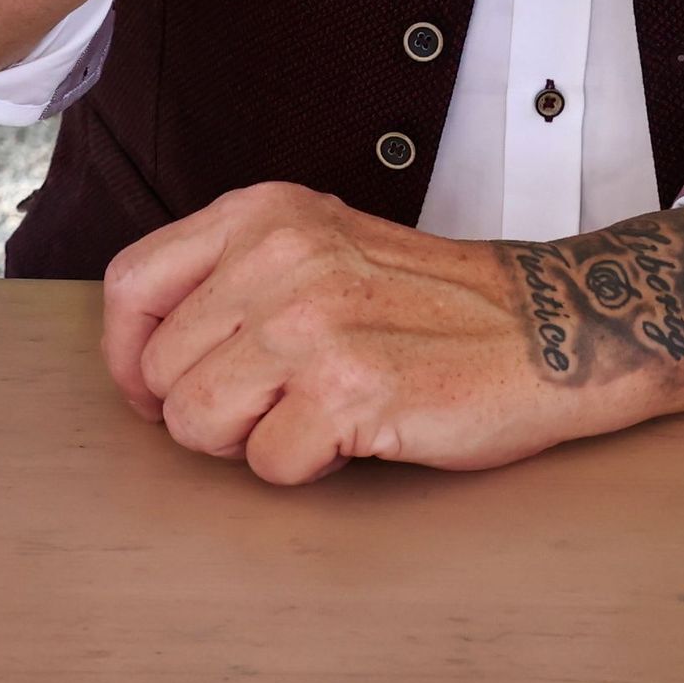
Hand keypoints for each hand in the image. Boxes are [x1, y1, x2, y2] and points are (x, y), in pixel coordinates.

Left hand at [98, 186, 683, 485]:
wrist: (552, 329)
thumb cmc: (436, 305)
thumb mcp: (322, 247)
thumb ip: (233, 276)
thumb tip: (142, 354)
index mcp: (266, 213)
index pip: (131, 284)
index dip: (131, 356)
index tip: (159, 388)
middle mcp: (281, 256)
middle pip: (160, 371)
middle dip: (202, 411)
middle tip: (271, 410)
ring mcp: (315, 322)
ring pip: (198, 422)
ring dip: (249, 443)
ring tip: (312, 417)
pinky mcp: (350, 390)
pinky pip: (268, 465)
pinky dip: (305, 470)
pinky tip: (354, 435)